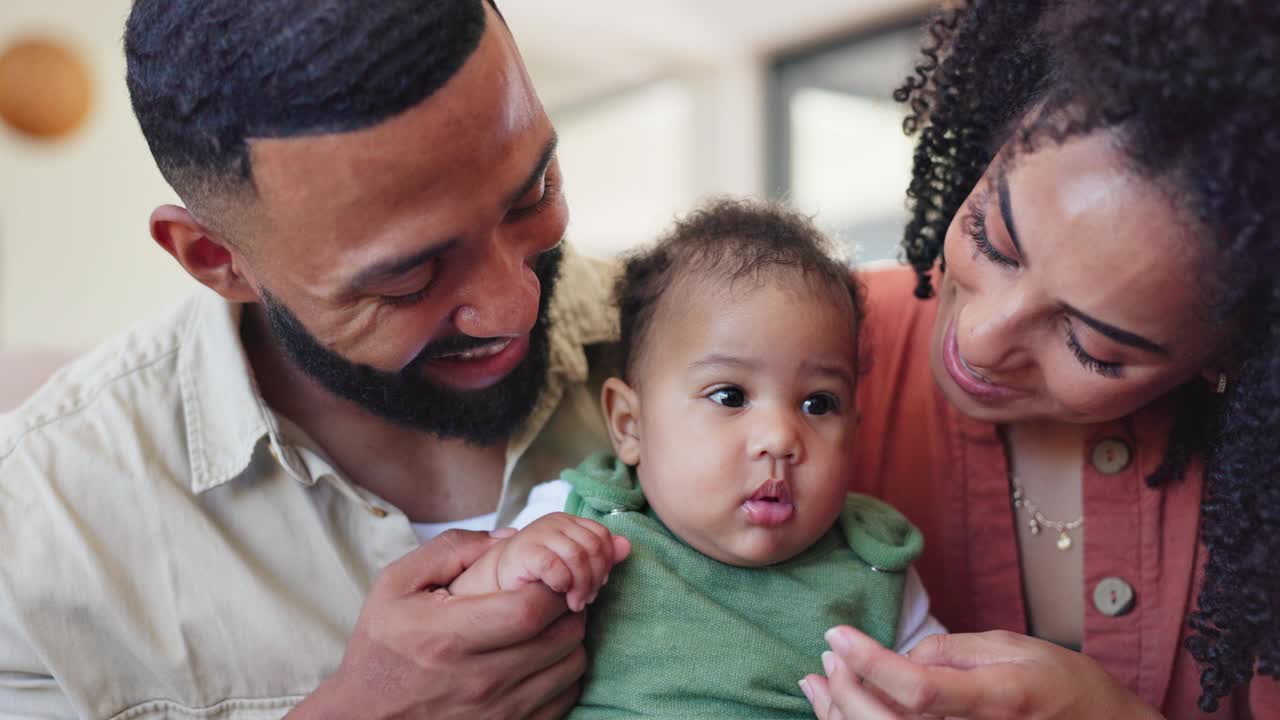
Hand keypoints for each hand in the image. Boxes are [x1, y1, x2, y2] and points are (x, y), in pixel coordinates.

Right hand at [288, 529, 586, 719]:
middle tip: (556, 591)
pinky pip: (565, 696)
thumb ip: (450, 551)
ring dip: (570, 637)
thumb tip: (509, 537)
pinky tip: (543, 657)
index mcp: (451, 636)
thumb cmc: (382, 650)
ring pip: (571, 665)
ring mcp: (499, 710)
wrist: (366, 718)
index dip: (552, 585)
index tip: (548, 573)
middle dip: (569, 605)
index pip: (530, 609)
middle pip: (561, 635)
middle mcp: (481, 679)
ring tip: (549, 622)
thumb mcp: (395, 586)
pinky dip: (564, 672)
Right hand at [494, 513, 630, 611]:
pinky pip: (555, 565)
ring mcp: (538, 533)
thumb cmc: (539, 577)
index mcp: (568, 522)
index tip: (599, 586)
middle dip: (595, 577)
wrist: (499, 583)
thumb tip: (627, 546)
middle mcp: (554, 522)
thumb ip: (599, 555)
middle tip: (587, 599)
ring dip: (581, 585)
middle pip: (593, 546)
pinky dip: (562, 583)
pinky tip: (558, 593)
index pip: (601, 536)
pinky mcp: (524, 551)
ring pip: (578, 556)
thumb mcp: (573, 566)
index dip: (605, 563)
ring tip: (575, 603)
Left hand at [800, 627, 1164, 719]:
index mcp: (1000, 698)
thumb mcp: (1013, 648)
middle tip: (830, 653)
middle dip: (846, 689)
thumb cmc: (1061, 684)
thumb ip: (951, 652)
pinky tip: (833, 708)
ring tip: (817, 678)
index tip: (837, 632)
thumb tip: (896, 658)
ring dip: (839, 713)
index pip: (920, 688)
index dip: (869, 661)